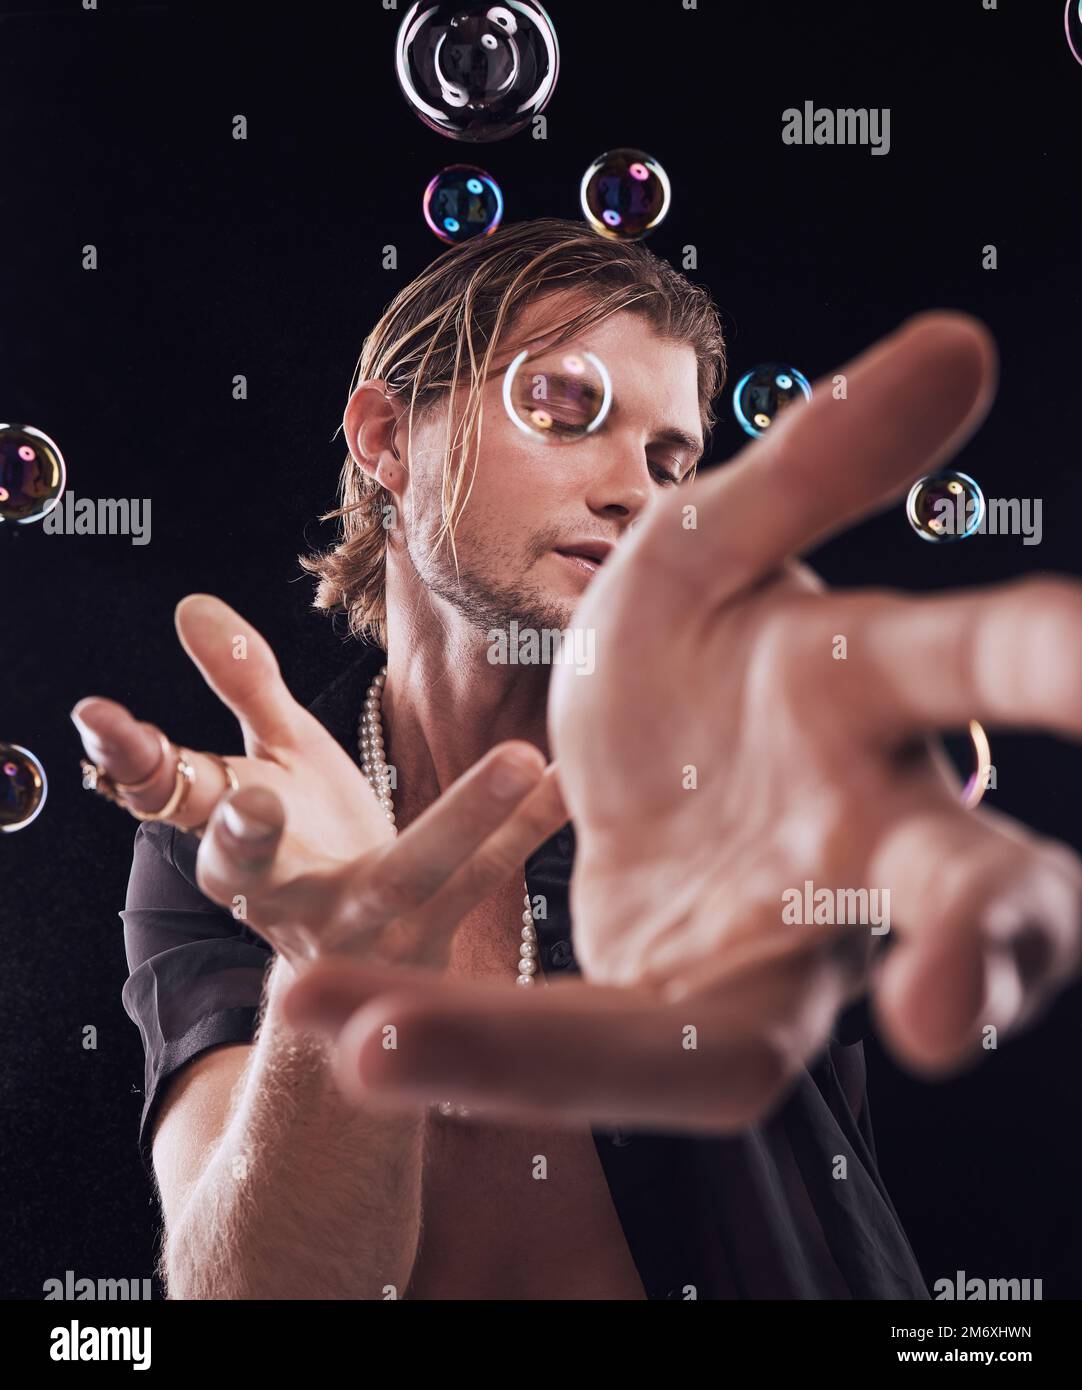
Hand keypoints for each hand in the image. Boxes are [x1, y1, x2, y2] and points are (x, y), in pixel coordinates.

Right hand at [73, 595, 568, 968]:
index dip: (135, 762)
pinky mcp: (433, 936)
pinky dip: (528, 830)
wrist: (350, 971)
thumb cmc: (308, 842)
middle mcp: (285, 892)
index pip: (171, 800)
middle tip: (255, 801)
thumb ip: (241, 687)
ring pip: (406, 876)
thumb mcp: (272, 762)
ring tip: (517, 759)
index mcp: (234, 844)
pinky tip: (569, 780)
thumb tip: (191, 603)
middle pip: (258, 868)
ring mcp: (363, 924)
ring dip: (459, 820)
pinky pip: (487, 879)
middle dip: (248, 836)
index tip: (104, 720)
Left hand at [282, 314, 1081, 1129]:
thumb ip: (813, 466)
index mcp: (874, 701)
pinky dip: (468, 1044)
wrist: (637, 769)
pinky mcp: (675, 1020)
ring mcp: (772, 959)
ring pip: (733, 1052)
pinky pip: (582, 1055)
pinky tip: (332, 1022)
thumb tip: (961, 339)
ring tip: (373, 1040)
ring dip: (554, 1054)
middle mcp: (864, 853)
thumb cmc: (699, 653)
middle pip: (958, 909)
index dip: (1046, 671)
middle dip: (974, 950)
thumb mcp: (709, 549)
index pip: (982, 680)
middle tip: (944, 1017)